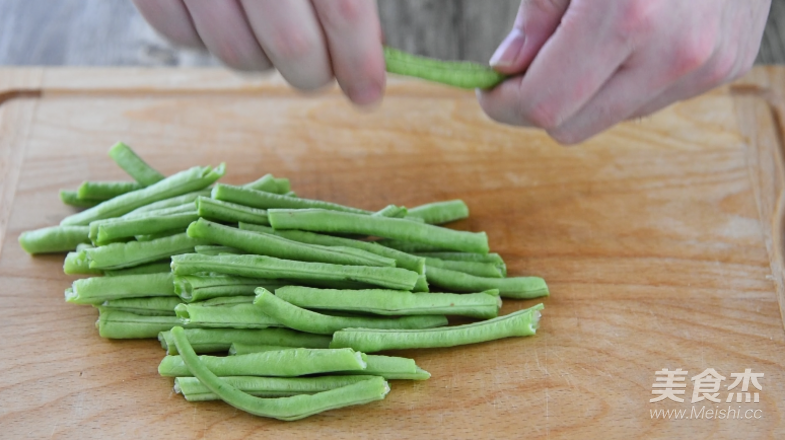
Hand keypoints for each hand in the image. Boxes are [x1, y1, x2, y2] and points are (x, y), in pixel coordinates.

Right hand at [132, 0, 385, 105]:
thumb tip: (366, 43)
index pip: (342, 7)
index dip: (359, 59)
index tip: (368, 92)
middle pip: (290, 44)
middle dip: (313, 72)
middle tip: (321, 69)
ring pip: (234, 51)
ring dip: (263, 60)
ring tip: (273, 35)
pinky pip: (177, 35)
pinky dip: (207, 40)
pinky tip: (227, 17)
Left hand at [478, 0, 771, 143]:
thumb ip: (537, 13)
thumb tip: (505, 68)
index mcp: (629, 15)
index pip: (544, 106)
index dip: (504, 104)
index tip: (491, 88)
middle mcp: (675, 51)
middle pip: (572, 127)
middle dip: (540, 102)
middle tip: (529, 66)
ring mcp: (708, 64)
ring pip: (611, 119)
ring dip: (587, 91)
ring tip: (596, 32)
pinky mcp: (729, 67)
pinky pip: (651, 99)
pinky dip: (629, 77)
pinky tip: (640, 33)